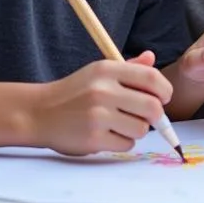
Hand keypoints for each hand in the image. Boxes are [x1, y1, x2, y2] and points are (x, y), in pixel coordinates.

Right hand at [33, 51, 172, 155]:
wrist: (38, 113)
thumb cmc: (75, 92)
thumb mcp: (99, 72)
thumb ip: (128, 67)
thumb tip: (152, 58)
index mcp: (108, 70)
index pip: (151, 78)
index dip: (165, 90)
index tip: (164, 97)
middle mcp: (103, 91)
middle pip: (153, 108)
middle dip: (156, 115)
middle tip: (149, 116)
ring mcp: (97, 116)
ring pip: (141, 128)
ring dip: (137, 129)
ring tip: (121, 124)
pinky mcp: (92, 139)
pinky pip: (126, 144)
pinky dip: (123, 142)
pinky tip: (109, 135)